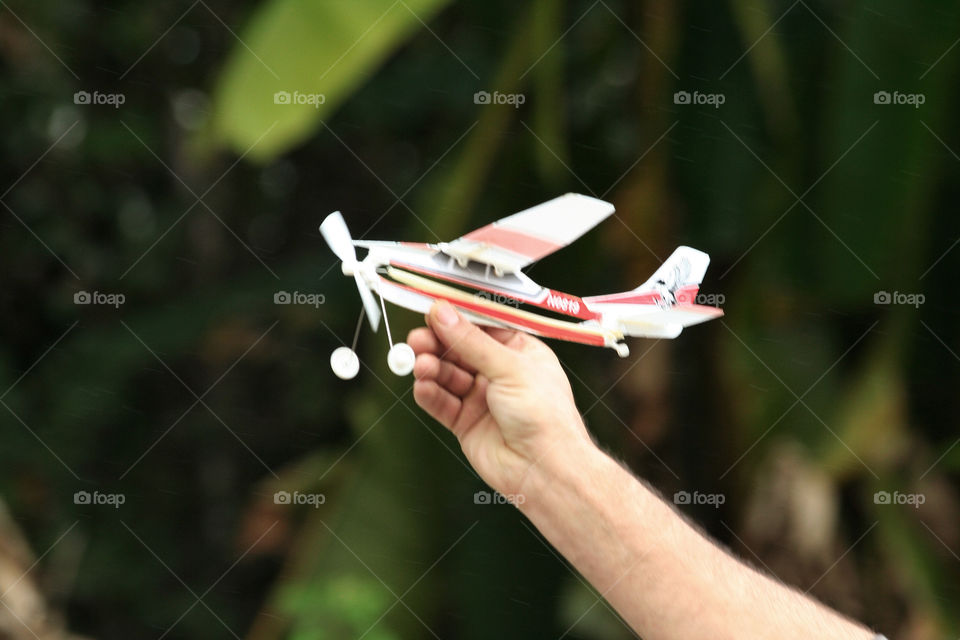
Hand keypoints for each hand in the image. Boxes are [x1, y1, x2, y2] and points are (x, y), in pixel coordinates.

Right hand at [407, 300, 592, 497]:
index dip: (457, 318)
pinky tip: (423, 386)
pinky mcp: (466, 422)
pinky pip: (441, 402)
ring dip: (431, 368)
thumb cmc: (547, 418)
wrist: (545, 470)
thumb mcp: (510, 368)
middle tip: (418, 339)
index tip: (432, 309)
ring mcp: (482, 398)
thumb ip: (472, 342)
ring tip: (421, 365)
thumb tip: (445, 315)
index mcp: (520, 352)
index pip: (482, 326)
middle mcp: (499, 373)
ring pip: (447, 375)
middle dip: (437, 343)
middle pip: (459, 349)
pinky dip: (430, 393)